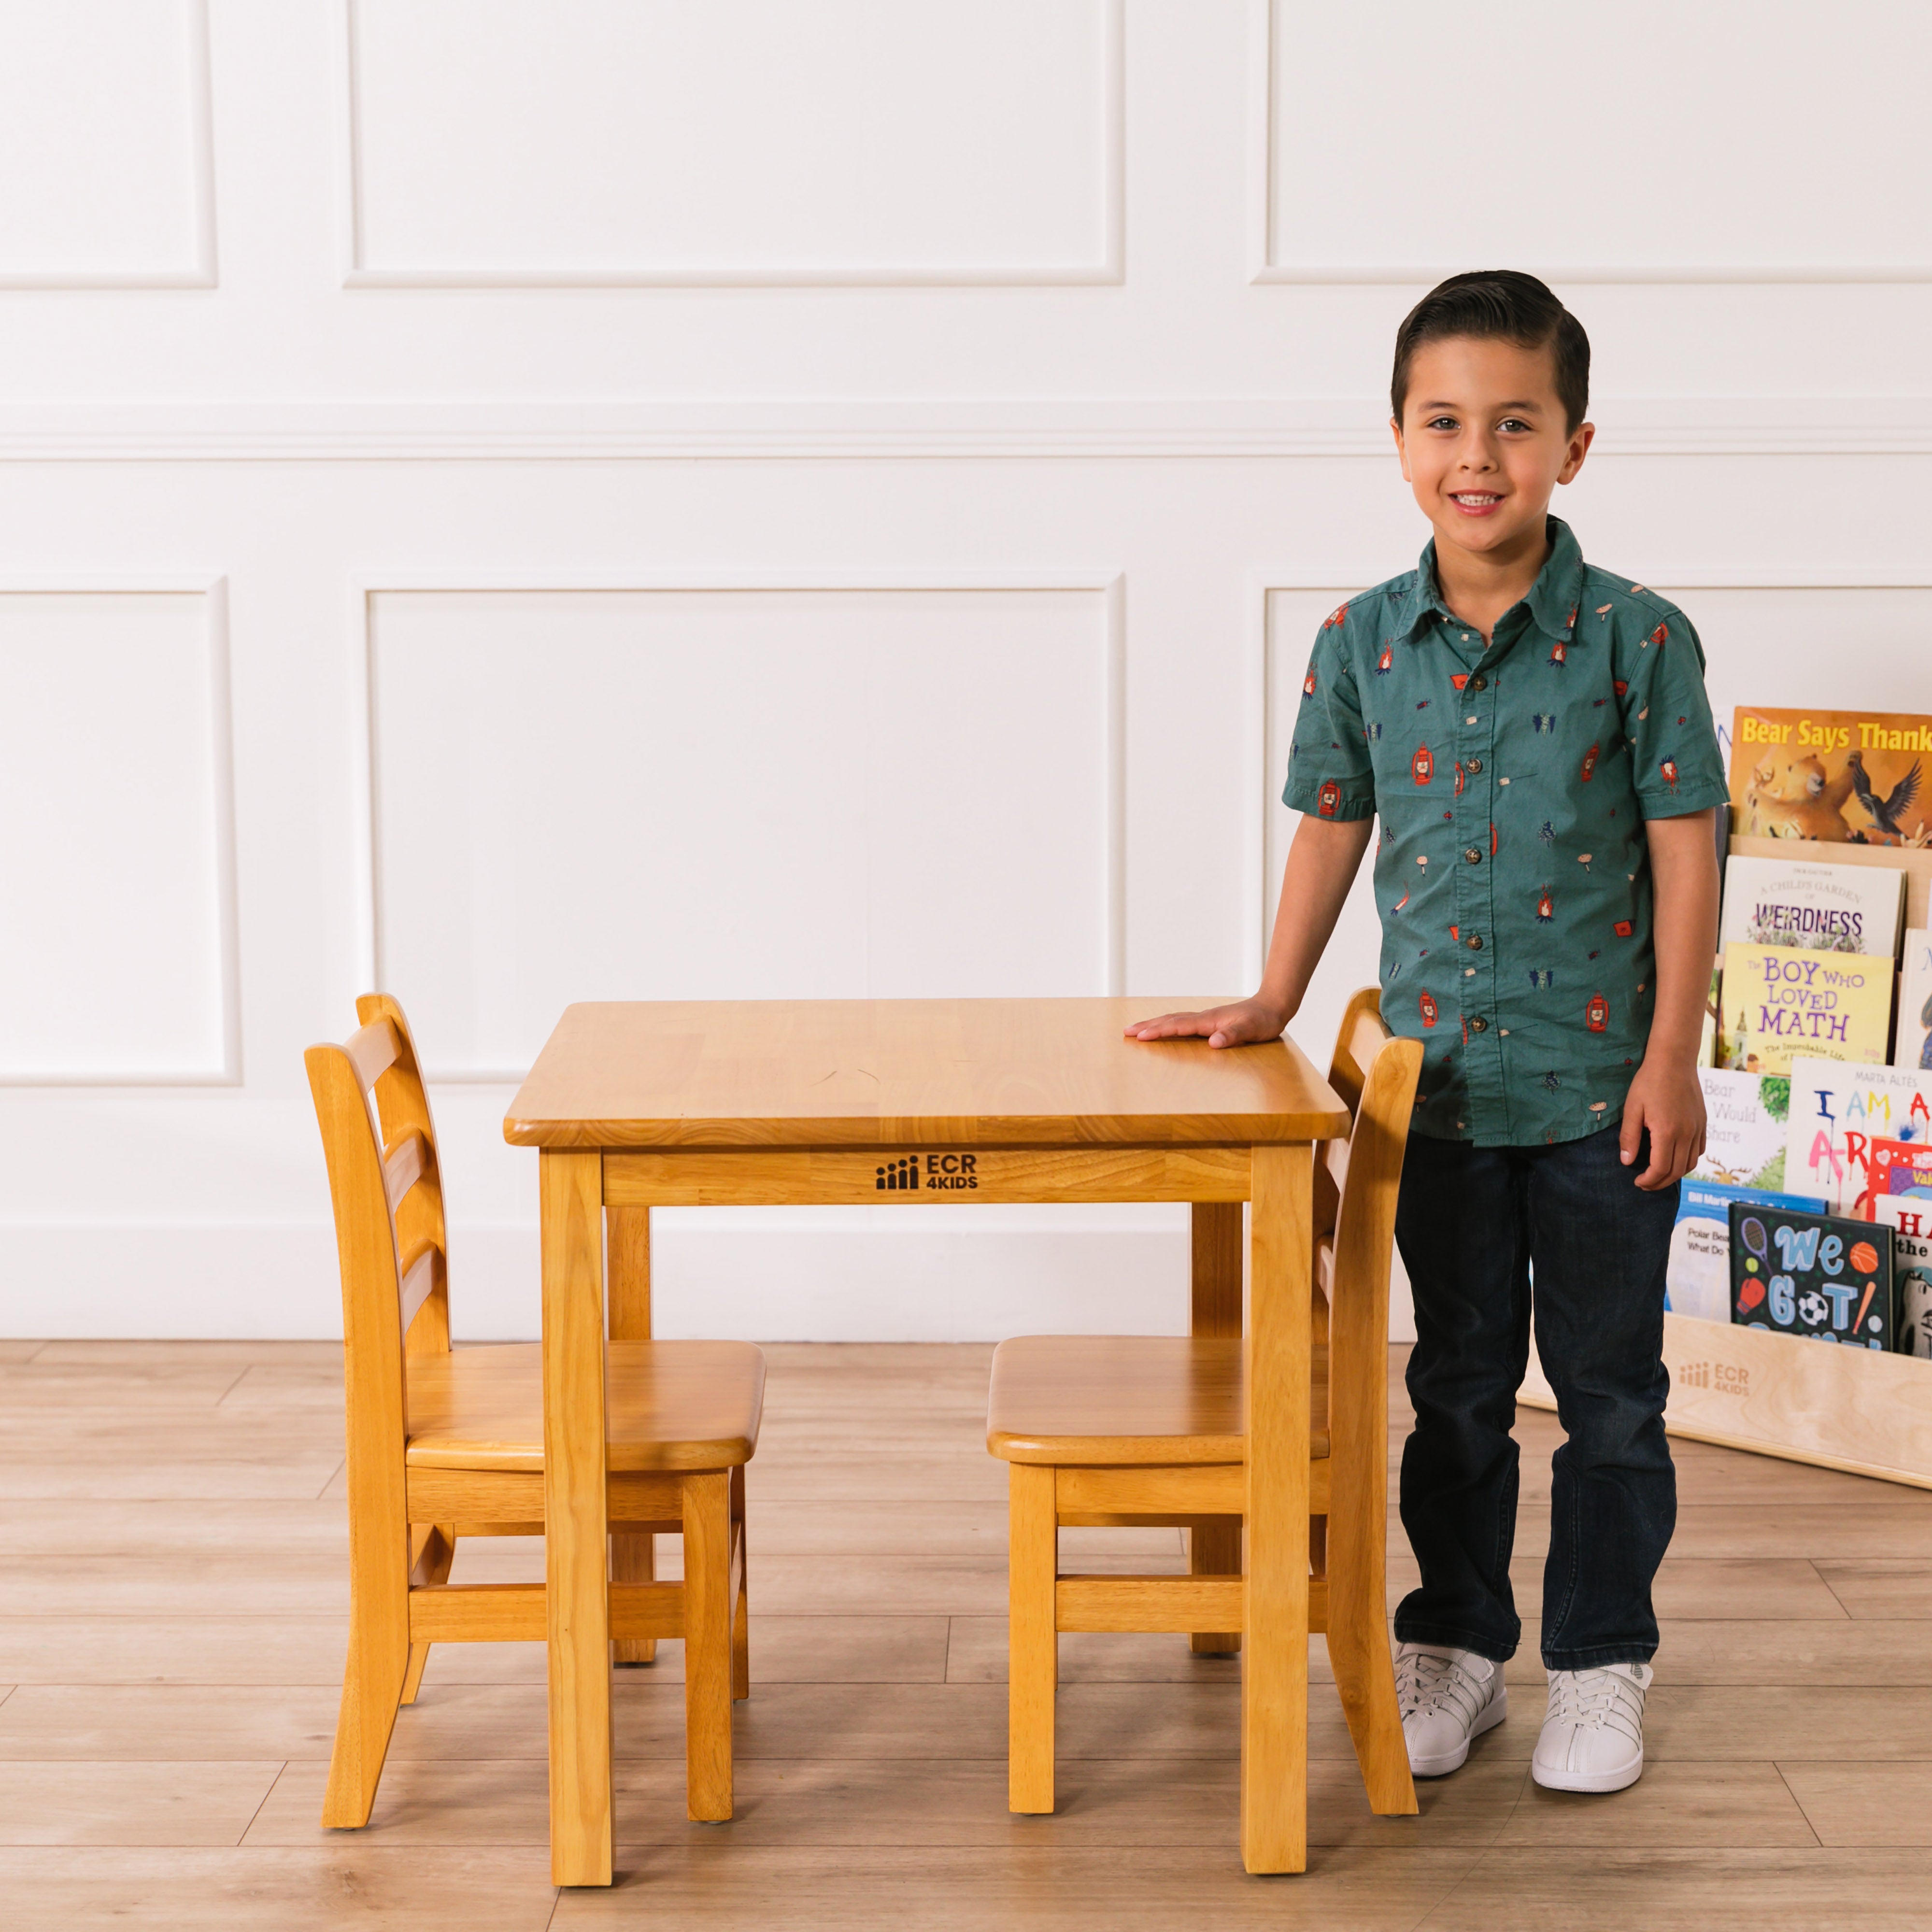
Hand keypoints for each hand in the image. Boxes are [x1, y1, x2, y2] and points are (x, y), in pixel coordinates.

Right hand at [1123, 998, 1288, 1048]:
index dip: (1159, 1031)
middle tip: (1126, 1031)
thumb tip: (1212, 1042)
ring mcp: (1206, 1019)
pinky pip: (1182, 1023)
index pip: (1178, 1026)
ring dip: (1155, 1024)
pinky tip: (1165, 1029)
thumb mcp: (1251, 1030)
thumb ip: (1232, 1035)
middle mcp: (1204, 1018)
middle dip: (1147, 1026)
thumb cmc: (1263, 1020)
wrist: (1273, 1005)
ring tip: (1138, 1030)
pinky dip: (1168, 1025)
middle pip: (1169, 1020)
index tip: (1140, 1036)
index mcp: (1209, 1021)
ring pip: (1174, 1020)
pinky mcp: (1210, 1022)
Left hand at [1620, 1055, 1705, 1189]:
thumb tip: (1626, 1162)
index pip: (1660, 1169)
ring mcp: (1698, 1128)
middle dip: (1660, 1182)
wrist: (1674, 1061)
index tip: (1637, 1182)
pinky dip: (1688, 1160)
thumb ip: (1629, 1137)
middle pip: (1677, 1171)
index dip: (1649, 1181)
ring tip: (1659, 1174)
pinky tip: (1674, 1158)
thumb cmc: (1649, 1082)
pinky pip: (1699, 1150)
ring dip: (1675, 1174)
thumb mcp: (1632, 1109)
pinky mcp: (1703, 1123)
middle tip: (1645, 1184)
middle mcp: (1687, 1133)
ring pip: (1691, 1163)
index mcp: (1667, 1132)